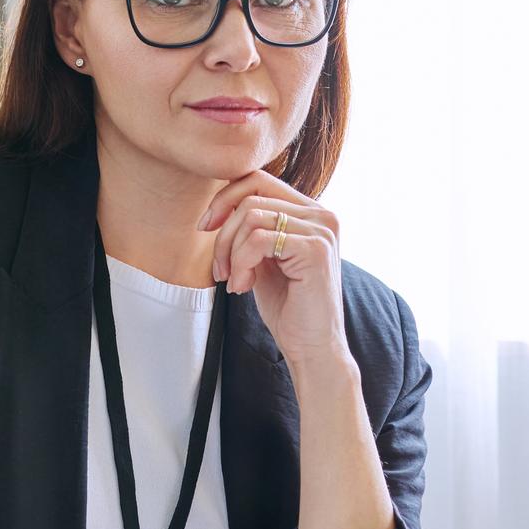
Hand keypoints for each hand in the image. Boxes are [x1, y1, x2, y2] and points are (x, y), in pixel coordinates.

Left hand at [197, 172, 347, 364]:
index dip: (225, 198)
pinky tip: (244, 287)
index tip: (206, 227)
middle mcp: (322, 214)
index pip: (259, 180)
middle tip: (220, 270)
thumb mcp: (264, 259)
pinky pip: (258, 239)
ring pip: (251, 216)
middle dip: (224, 233)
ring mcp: (322, 230)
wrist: (313, 348)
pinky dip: (241, 264)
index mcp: (312, 212)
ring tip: (235, 282)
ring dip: (231, 253)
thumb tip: (222, 204)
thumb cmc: (289, 308)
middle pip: (251, 196)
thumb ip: (253, 229)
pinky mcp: (315, 249)